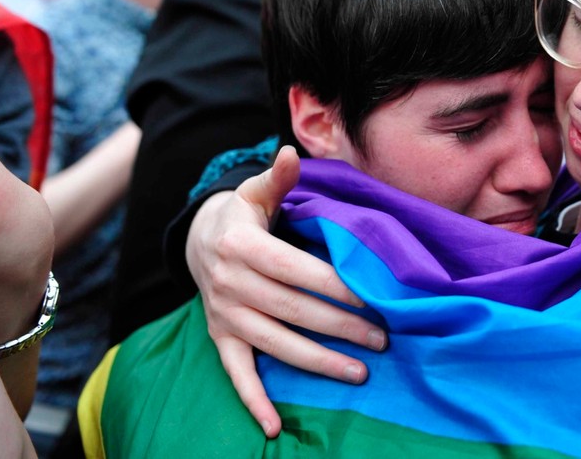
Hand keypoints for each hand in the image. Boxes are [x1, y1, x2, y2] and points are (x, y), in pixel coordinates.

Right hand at [187, 145, 387, 437]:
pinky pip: (236, 374)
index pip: (298, 271)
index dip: (337, 287)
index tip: (374, 298)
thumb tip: (291, 153)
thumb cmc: (243, 214)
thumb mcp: (256, 192)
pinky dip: (253, 402)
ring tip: (360, 373)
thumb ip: (278, 178)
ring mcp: (225, 316)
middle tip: (384, 338)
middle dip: (342, 327)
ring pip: (276, 345)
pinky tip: (275, 427)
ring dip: (318, 363)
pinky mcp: (220, 338)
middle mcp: (230, 285)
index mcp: (243, 247)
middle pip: (295, 311)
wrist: (196, 239)